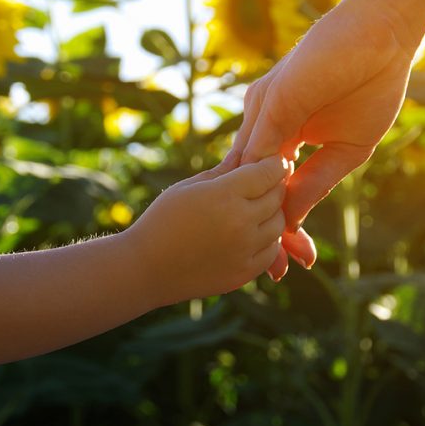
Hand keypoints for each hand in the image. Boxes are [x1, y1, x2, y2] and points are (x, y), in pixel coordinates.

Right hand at [127, 155, 289, 304]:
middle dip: (275, 185)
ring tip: (259, 206)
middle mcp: (240, 222)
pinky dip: (268, 239)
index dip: (274, 164)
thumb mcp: (188, 187)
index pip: (268, 172)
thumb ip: (222, 170)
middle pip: (277, 196)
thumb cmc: (161, 220)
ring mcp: (244, 250)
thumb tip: (245, 152)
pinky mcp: (244, 273)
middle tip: (269, 180)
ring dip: (273, 213)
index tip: (274, 161)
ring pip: (279, 225)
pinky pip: (271, 251)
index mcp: (224, 195)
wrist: (145, 269)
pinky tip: (253, 232)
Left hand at [226, 0, 416, 278]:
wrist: (384, 34)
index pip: (269, 187)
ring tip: (268, 257)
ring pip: (249, 174)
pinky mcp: (273, 99)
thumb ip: (316, 180)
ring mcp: (264, 110)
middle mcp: (264, 123)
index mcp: (281, 133)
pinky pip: (259, 150)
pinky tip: (267, 218)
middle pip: (251, 186)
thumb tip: (292, 218)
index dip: (278, 225)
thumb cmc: (371, 84)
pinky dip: (260, 187)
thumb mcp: (347, 148)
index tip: (287, 264)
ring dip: (257, 217)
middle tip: (272, 274)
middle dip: (262, 230)